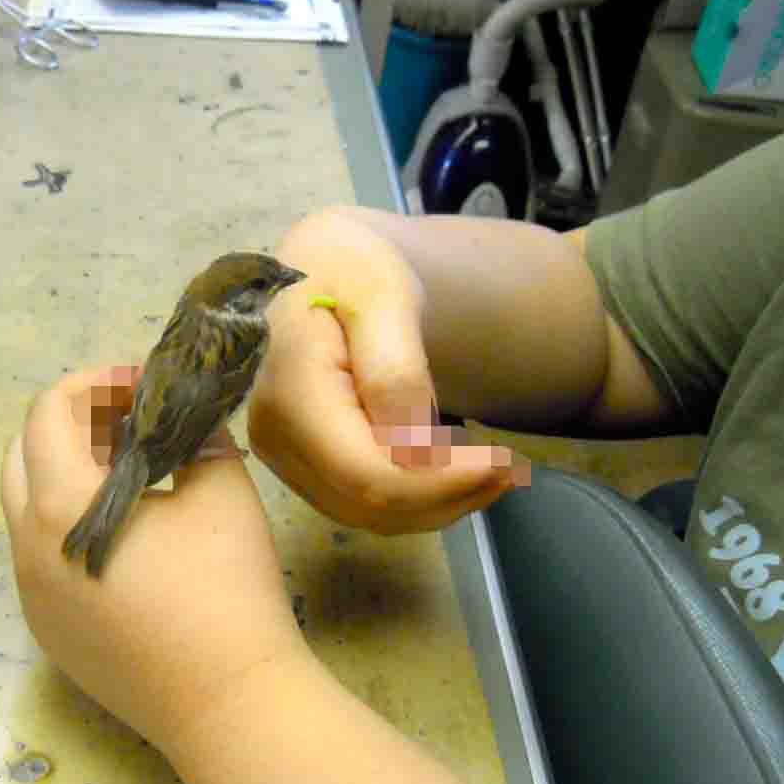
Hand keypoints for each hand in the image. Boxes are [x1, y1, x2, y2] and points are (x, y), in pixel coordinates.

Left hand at [1, 366, 309, 750]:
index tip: (140, 386)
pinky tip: (125, 540)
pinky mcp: (48, 634)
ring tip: (130, 479)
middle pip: (20, 457)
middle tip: (128, 424)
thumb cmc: (227, 588)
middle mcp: (27, 546)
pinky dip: (67, 530)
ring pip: (25, 513)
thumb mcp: (221, 488)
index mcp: (60, 502)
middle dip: (67, 426)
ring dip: (64, 478)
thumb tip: (175, 415)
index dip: (93, 384)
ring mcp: (31, 595)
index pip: (48, 412)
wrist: (228, 702)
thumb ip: (190, 434)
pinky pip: (39, 561)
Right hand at [248, 214, 527, 533]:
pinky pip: (360, 503)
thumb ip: (395, 369)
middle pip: (366, 503)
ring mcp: (281, 455)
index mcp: (289, 388)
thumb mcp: (385, 296)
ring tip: (493, 471)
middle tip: (510, 470)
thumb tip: (412, 449)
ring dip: (436, 504)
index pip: (365, 472)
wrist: (324, 270)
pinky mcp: (299, 464)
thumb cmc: (356, 269)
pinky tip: (452, 471)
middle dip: (446, 497)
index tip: (501, 464)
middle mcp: (272, 433)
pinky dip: (415, 498)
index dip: (436, 484)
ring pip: (366, 514)